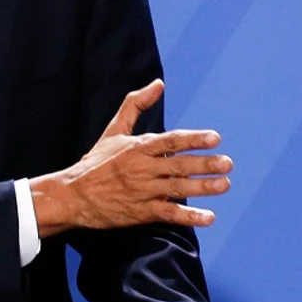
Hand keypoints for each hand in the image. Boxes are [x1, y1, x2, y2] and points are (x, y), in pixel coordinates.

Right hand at [30, 80, 231, 235]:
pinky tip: (209, 218)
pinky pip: (169, 214)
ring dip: (202, 188)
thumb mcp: (114, 130)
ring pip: (177, 189)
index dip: (193, 139)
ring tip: (224, 185)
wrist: (72, 196)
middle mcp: (142, 169)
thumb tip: (158, 83)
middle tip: (228, 163)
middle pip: (178, 165)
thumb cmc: (96, 161)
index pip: (170, 141)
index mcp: (138, 148)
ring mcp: (142, 192)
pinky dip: (189, 217)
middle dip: (204, 164)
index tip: (215, 138)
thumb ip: (135, 105)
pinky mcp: (141, 213)